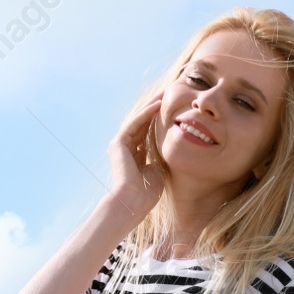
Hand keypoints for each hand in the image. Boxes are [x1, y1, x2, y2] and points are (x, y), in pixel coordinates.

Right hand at [106, 92, 165, 217]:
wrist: (134, 201)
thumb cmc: (148, 192)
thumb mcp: (158, 169)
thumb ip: (159, 156)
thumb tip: (168, 147)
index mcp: (134, 154)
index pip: (148, 131)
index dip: (160, 119)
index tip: (174, 108)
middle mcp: (125, 147)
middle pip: (143, 122)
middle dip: (156, 107)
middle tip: (169, 92)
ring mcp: (120, 144)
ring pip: (139, 119)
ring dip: (152, 105)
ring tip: (165, 93)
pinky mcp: (119, 143)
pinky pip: (135, 124)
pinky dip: (146, 114)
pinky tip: (158, 105)